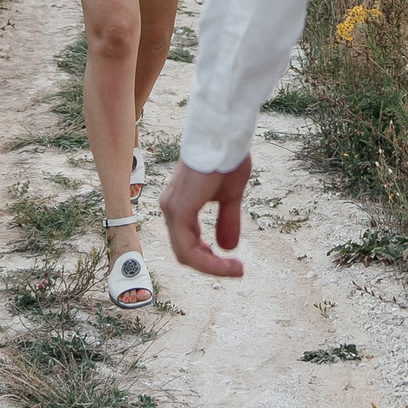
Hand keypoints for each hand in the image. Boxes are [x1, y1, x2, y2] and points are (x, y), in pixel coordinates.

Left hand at [157, 155, 251, 277]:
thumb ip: (226, 220)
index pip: (189, 242)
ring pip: (186, 254)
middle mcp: (171, 208)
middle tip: (236, 269)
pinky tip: (228, 263)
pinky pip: (189, 249)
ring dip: (212, 267)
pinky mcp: (179, 210)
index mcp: (180, 204)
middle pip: (185, 252)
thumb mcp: (229, 196)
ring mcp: (172, 209)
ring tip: (236, 269)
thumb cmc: (226, 158)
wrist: (224, 137)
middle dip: (211, 265)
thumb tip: (228, 246)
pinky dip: (209, 261)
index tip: (233, 264)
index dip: (209, 258)